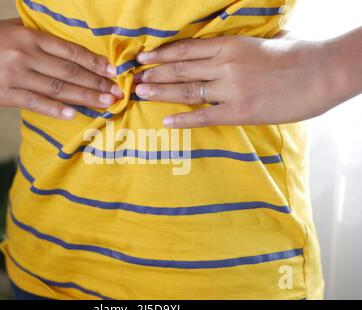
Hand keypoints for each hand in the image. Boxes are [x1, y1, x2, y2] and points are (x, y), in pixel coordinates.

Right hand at [0, 18, 122, 119]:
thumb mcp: (16, 28)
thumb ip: (42, 37)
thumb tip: (72, 48)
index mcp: (32, 36)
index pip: (71, 52)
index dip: (95, 62)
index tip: (113, 71)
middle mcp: (27, 54)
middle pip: (70, 71)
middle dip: (97, 83)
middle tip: (118, 93)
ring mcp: (16, 74)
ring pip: (57, 88)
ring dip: (84, 97)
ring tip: (106, 104)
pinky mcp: (4, 93)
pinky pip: (34, 102)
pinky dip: (55, 109)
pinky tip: (73, 114)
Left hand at [134, 36, 335, 127]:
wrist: (321, 73)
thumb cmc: (295, 55)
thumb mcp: (261, 43)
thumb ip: (237, 48)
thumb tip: (221, 51)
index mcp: (230, 45)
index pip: (186, 49)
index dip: (161, 54)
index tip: (144, 58)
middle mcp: (225, 65)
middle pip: (180, 69)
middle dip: (154, 74)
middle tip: (134, 78)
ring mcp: (230, 89)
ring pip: (186, 91)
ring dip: (160, 92)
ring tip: (141, 93)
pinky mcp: (239, 111)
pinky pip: (204, 116)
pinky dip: (183, 119)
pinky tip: (167, 121)